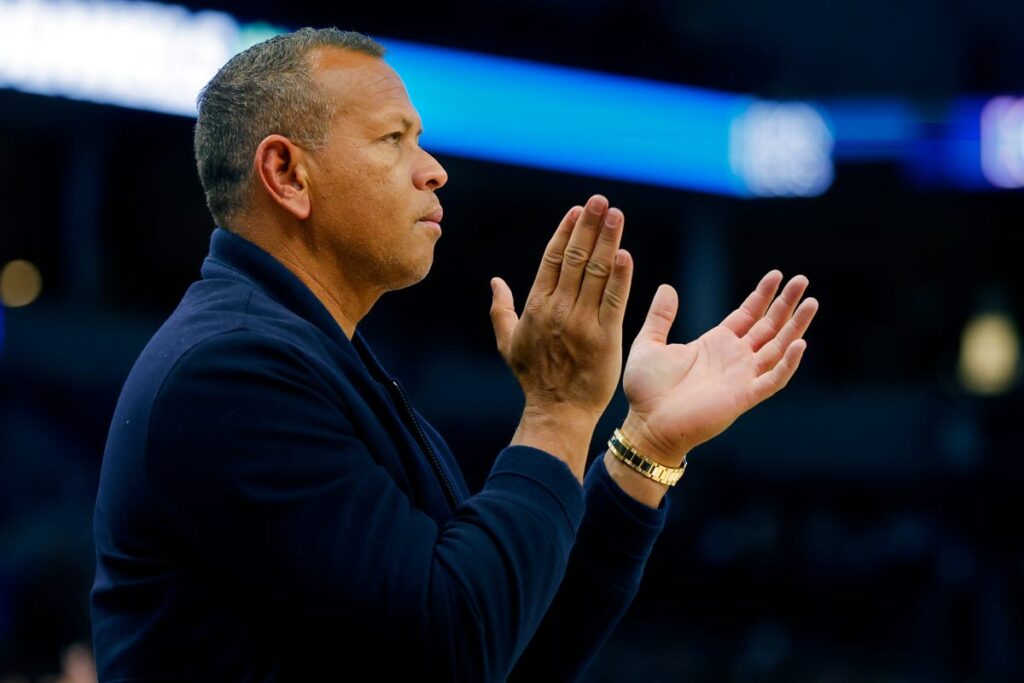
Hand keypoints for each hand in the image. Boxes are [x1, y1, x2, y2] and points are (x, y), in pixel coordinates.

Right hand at [489, 195, 633, 422]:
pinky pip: (614, 300)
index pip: (552, 259)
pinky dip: (620, 276)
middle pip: (575, 258)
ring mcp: (582, 322)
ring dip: (607, 240)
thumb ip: (500, 310)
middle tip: (600, 200)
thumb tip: (494, 282)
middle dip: (588, 226)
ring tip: (616, 214)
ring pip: (595, 272)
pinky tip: (625, 254)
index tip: (578, 211)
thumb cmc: (534, 379)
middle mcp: (558, 309)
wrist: (557, 412)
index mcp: (536, 306)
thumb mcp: (508, 343)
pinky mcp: (605, 337)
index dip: (566, 232)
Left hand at [621, 271, 817, 465]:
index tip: (777, 275)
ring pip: (778, 347)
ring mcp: (742, 377)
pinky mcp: (745, 396)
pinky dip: (788, 362)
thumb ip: (660, 316)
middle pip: (769, 326)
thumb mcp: (650, 343)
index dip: (762, 295)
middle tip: (802, 280)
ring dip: (796, 326)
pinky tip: (800, 343)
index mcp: (715, 344)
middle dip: (786, 303)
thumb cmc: (646, 390)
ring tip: (812, 302)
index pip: (747, 315)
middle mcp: (734, 358)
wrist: (646, 424)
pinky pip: (774, 378)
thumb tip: (667, 288)